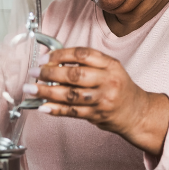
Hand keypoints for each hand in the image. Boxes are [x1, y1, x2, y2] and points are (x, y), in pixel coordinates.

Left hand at [24, 47, 168, 154]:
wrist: (137, 112)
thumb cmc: (119, 88)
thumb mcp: (110, 69)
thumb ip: (87, 64)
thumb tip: (54, 61)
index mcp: (110, 64)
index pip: (83, 54)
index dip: (61, 55)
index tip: (45, 58)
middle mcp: (108, 81)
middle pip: (75, 74)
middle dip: (50, 73)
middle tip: (34, 72)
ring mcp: (103, 99)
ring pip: (70, 94)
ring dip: (47, 91)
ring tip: (31, 89)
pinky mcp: (97, 115)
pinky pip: (72, 111)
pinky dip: (55, 108)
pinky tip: (42, 105)